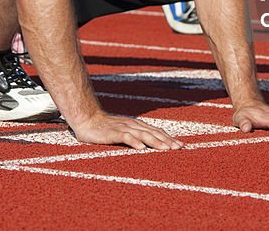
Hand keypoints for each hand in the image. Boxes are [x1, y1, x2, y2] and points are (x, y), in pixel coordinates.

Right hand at [69, 113, 184, 149]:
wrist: (87, 119)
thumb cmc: (105, 128)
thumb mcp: (123, 132)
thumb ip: (135, 137)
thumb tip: (148, 146)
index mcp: (137, 125)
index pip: (156, 131)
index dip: (169, 138)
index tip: (181, 145)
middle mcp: (133, 125)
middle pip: (153, 132)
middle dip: (167, 141)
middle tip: (179, 148)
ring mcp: (123, 128)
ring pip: (143, 134)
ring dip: (155, 142)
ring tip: (166, 149)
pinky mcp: (112, 132)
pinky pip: (125, 137)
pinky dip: (134, 142)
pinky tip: (141, 148)